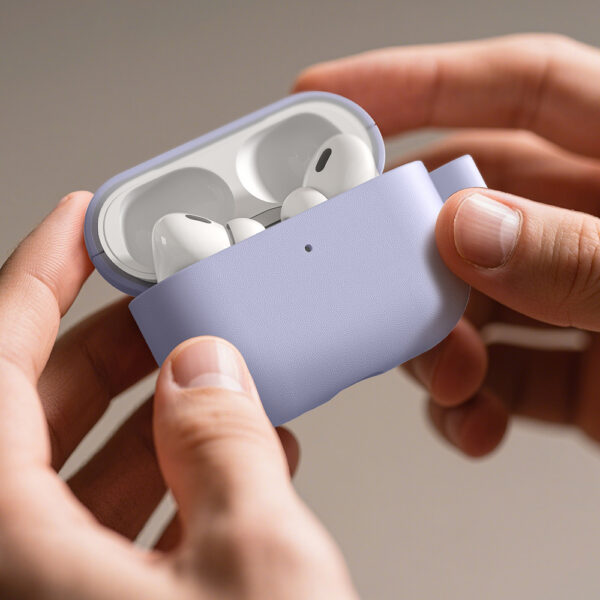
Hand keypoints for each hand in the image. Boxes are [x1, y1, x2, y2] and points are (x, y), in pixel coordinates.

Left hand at [0, 193, 356, 598]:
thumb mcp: (253, 559)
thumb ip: (224, 448)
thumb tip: (208, 372)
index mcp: (12, 548)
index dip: (38, 277)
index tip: (78, 228)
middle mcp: (18, 571)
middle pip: (37, 409)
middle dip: (117, 346)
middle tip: (170, 306)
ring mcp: (59, 594)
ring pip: (86, 466)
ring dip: (160, 414)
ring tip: (224, 376)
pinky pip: (123, 520)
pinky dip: (179, 478)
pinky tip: (242, 459)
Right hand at [294, 34, 599, 455]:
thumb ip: (577, 255)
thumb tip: (470, 229)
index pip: (517, 87)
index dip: (420, 81)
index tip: (332, 100)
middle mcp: (595, 226)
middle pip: (465, 205)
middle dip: (404, 251)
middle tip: (364, 283)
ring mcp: (579, 300)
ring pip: (466, 299)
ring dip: (437, 345)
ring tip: (446, 381)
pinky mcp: (578, 372)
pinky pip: (500, 375)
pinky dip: (472, 406)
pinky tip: (475, 424)